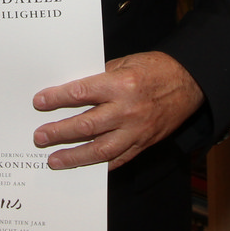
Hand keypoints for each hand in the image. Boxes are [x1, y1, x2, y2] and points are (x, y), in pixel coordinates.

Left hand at [30, 51, 203, 170]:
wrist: (189, 82)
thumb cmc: (156, 69)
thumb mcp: (124, 63)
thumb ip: (99, 78)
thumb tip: (71, 92)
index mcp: (121, 84)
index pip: (80, 93)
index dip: (56, 98)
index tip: (39, 102)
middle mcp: (127, 110)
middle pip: (85, 125)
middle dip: (59, 132)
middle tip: (40, 137)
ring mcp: (136, 131)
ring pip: (100, 149)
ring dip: (74, 156)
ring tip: (54, 160)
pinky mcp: (144, 143)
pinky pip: (118, 159)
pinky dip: (99, 165)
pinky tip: (83, 167)